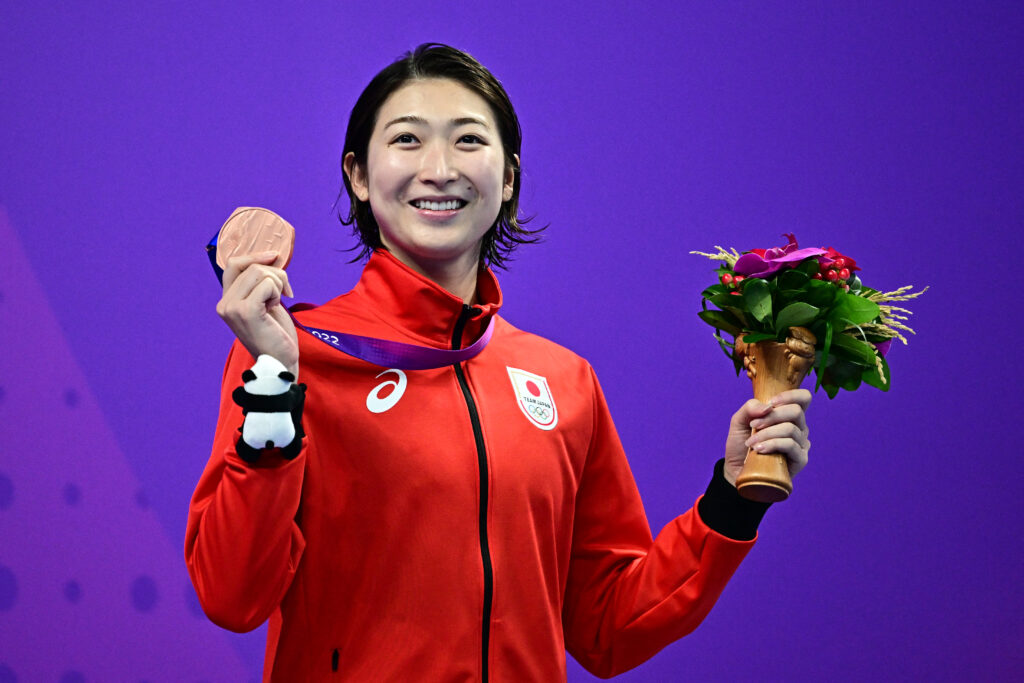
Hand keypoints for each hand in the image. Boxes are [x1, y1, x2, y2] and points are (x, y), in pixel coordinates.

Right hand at [215, 251, 298, 377]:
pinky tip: (276, 307)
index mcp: (227, 300)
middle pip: (252, 267)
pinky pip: (267, 285)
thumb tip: (272, 256)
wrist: (280, 362)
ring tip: (278, 303)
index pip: (233, 265)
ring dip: (279, 284)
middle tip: (286, 293)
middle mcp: (224, 303)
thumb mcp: (266, 302)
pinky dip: (278, 292)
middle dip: (277, 275)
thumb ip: (261, 282)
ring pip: (260, 273)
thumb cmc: (275, 334)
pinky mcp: (245, 311)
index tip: (275, 256)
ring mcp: (232, 307)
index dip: (254, 256)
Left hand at [722, 389, 810, 486]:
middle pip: (796, 411)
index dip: (790, 395)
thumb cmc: (741, 444)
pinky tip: (759, 450)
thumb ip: (750, 408)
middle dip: (771, 416)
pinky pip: (791, 446)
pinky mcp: (800, 460)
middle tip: (753, 426)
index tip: (771, 403)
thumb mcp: (739, 421)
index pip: (804, 398)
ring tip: (751, 443)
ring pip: (791, 429)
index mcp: (788, 416)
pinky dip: (772, 444)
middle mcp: (798, 428)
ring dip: (767, 434)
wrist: (737, 470)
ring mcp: (801, 444)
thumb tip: (768, 407)